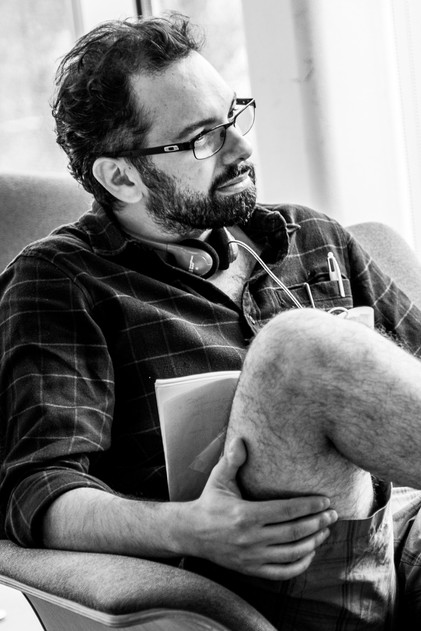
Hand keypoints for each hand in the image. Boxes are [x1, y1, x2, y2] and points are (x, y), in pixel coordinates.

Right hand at [186, 437, 337, 579]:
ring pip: (291, 553)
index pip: (286, 511)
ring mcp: (251, 557)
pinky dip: (300, 565)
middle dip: (318, 523)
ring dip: (313, 542)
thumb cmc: (209, 501)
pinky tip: (310, 552)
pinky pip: (282, 573)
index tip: (325, 501)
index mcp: (245, 515)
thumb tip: (242, 438)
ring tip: (325, 530)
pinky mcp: (250, 570)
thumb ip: (232, 460)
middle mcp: (250, 538)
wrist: (191, 533)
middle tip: (333, 514)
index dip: (309, 506)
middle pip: (294, 532)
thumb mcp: (218, 478)